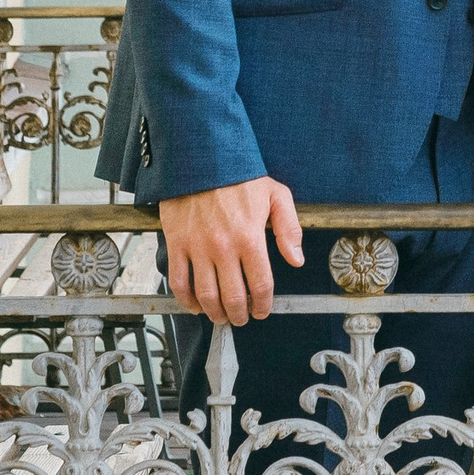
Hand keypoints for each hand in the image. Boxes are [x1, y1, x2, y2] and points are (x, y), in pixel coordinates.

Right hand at [160, 177, 302, 325]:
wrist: (201, 156)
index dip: (263, 305)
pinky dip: (186, 300)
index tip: (262, 310)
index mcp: (250, 237)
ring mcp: (198, 247)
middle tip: (242, 318)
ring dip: (215, 313)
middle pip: (233, 297)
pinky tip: (195, 305)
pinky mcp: (177, 243)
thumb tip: (296, 260)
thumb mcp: (276, 194)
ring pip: (206, 295)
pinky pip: (178, 281)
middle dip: (239, 315)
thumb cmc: (239, 174)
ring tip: (221, 316)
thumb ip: (289, 229)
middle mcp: (224, 247)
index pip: (261, 285)